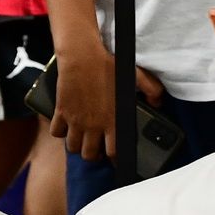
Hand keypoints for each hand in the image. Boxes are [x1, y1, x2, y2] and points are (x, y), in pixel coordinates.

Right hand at [48, 50, 163, 161]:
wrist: (81, 55)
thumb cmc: (108, 64)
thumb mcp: (135, 76)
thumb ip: (152, 90)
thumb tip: (158, 103)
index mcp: (113, 121)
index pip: (114, 153)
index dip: (116, 159)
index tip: (116, 159)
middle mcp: (93, 125)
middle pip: (90, 156)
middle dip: (95, 155)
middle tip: (98, 148)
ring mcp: (75, 120)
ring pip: (73, 147)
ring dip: (78, 145)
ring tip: (83, 139)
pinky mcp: (61, 112)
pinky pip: (56, 132)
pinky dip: (60, 132)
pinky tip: (67, 126)